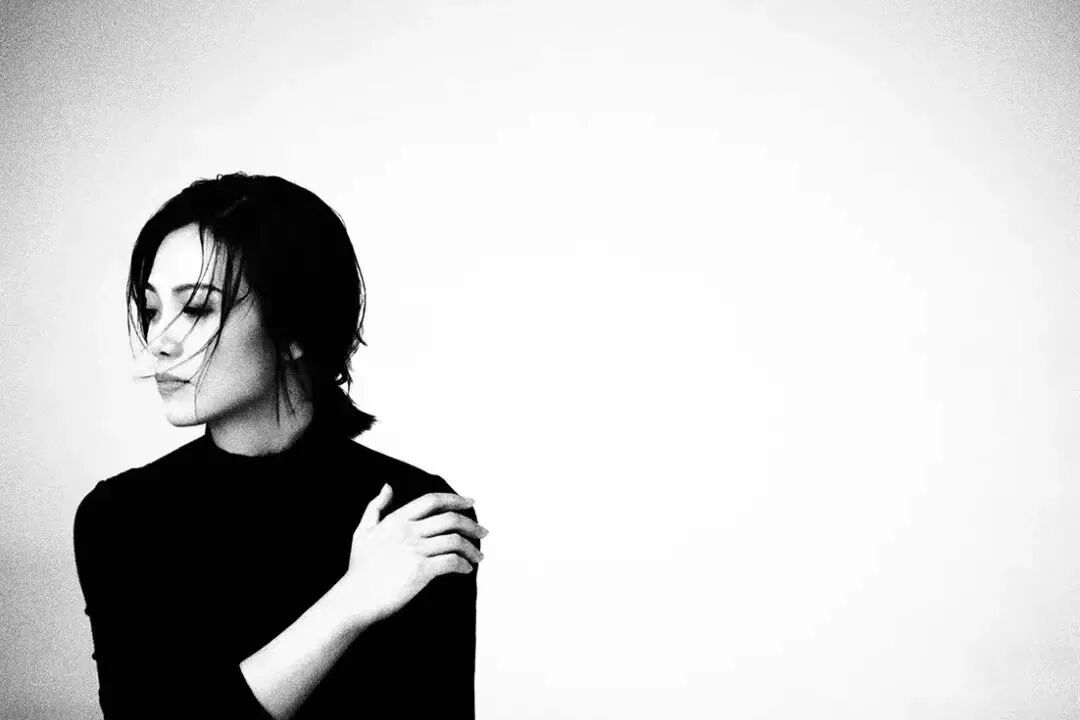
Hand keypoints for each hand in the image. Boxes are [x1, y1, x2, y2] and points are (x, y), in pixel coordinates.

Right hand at [340, 484, 486, 626]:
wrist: (354, 599)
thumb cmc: (359, 568)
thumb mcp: (362, 531)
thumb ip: (376, 507)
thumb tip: (388, 486)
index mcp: (396, 519)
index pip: (432, 500)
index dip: (455, 499)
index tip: (471, 502)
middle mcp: (407, 531)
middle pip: (450, 519)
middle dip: (472, 524)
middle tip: (483, 532)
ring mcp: (414, 550)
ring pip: (454, 541)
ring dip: (472, 549)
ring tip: (478, 556)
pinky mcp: (420, 571)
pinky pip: (451, 562)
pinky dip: (464, 565)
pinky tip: (466, 570)